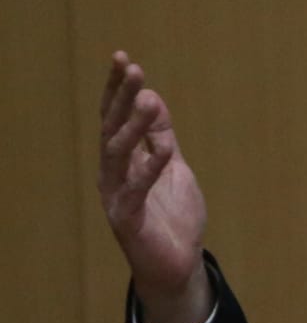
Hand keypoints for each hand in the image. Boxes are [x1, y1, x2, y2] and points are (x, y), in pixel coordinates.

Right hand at [98, 52, 210, 322]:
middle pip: (111, 128)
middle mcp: (112, 174)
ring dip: (133, 126)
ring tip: (149, 99)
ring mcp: (116, 196)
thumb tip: (152, 97)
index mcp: (122, 160)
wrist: (178, 264)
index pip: (115, 118)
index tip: (124, 58)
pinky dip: (150, 168)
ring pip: (117, 154)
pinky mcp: (127, 219)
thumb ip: (161, 136)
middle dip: (121, 98)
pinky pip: (136, 190)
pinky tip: (166, 149)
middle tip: (132, 68)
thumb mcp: (172, 166)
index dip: (118, 89)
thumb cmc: (172, 214)